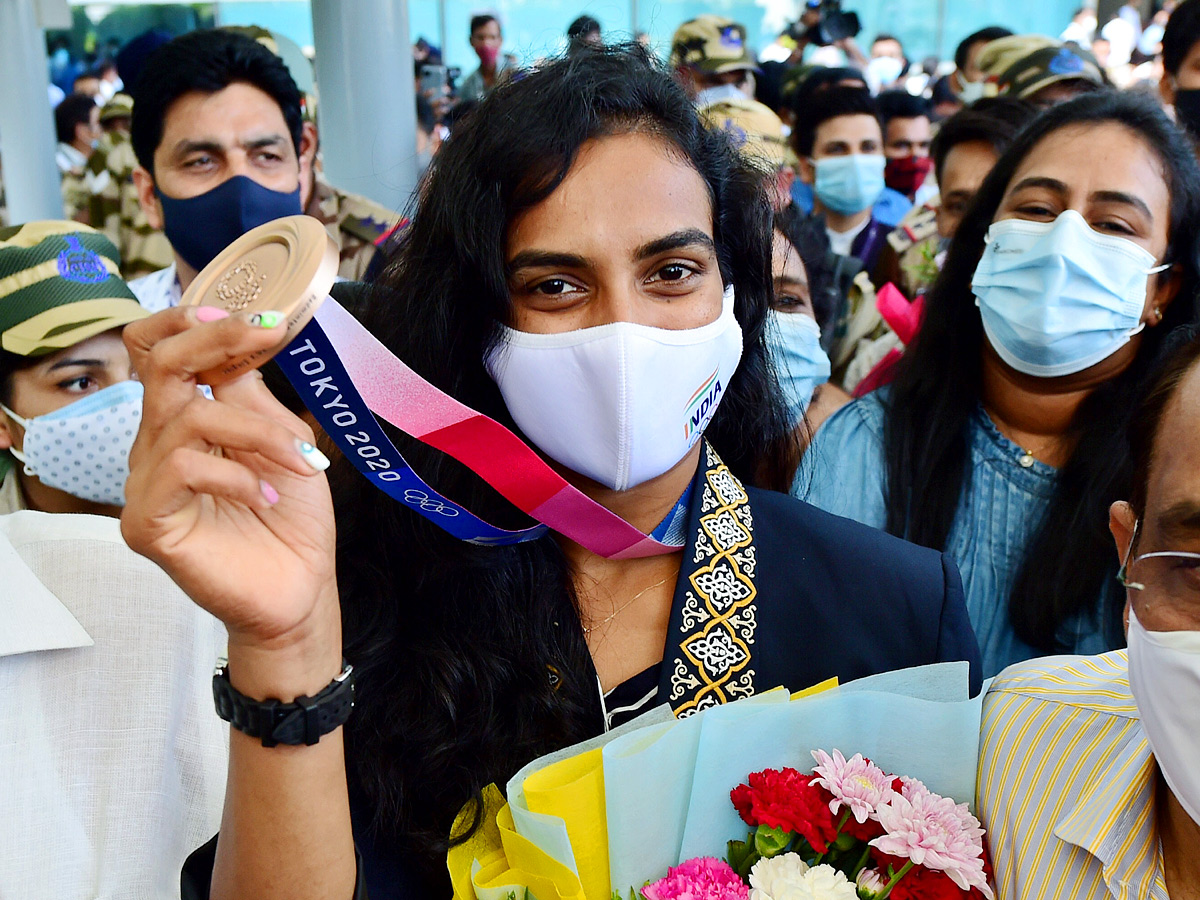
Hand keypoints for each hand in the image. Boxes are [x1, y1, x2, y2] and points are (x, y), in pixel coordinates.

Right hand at [121, 308, 340, 686]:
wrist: (300, 588)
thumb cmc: (293, 519)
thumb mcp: (282, 442)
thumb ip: (252, 395)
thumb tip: (242, 335)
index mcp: (185, 421)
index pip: (161, 353)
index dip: (197, 323)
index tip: (258, 318)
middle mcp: (157, 446)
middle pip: (159, 366)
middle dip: (215, 341)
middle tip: (266, 335)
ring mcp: (147, 484)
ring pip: (187, 419)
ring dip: (259, 434)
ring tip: (302, 464)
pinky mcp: (148, 523)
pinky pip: (181, 471)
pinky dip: (236, 477)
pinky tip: (268, 500)